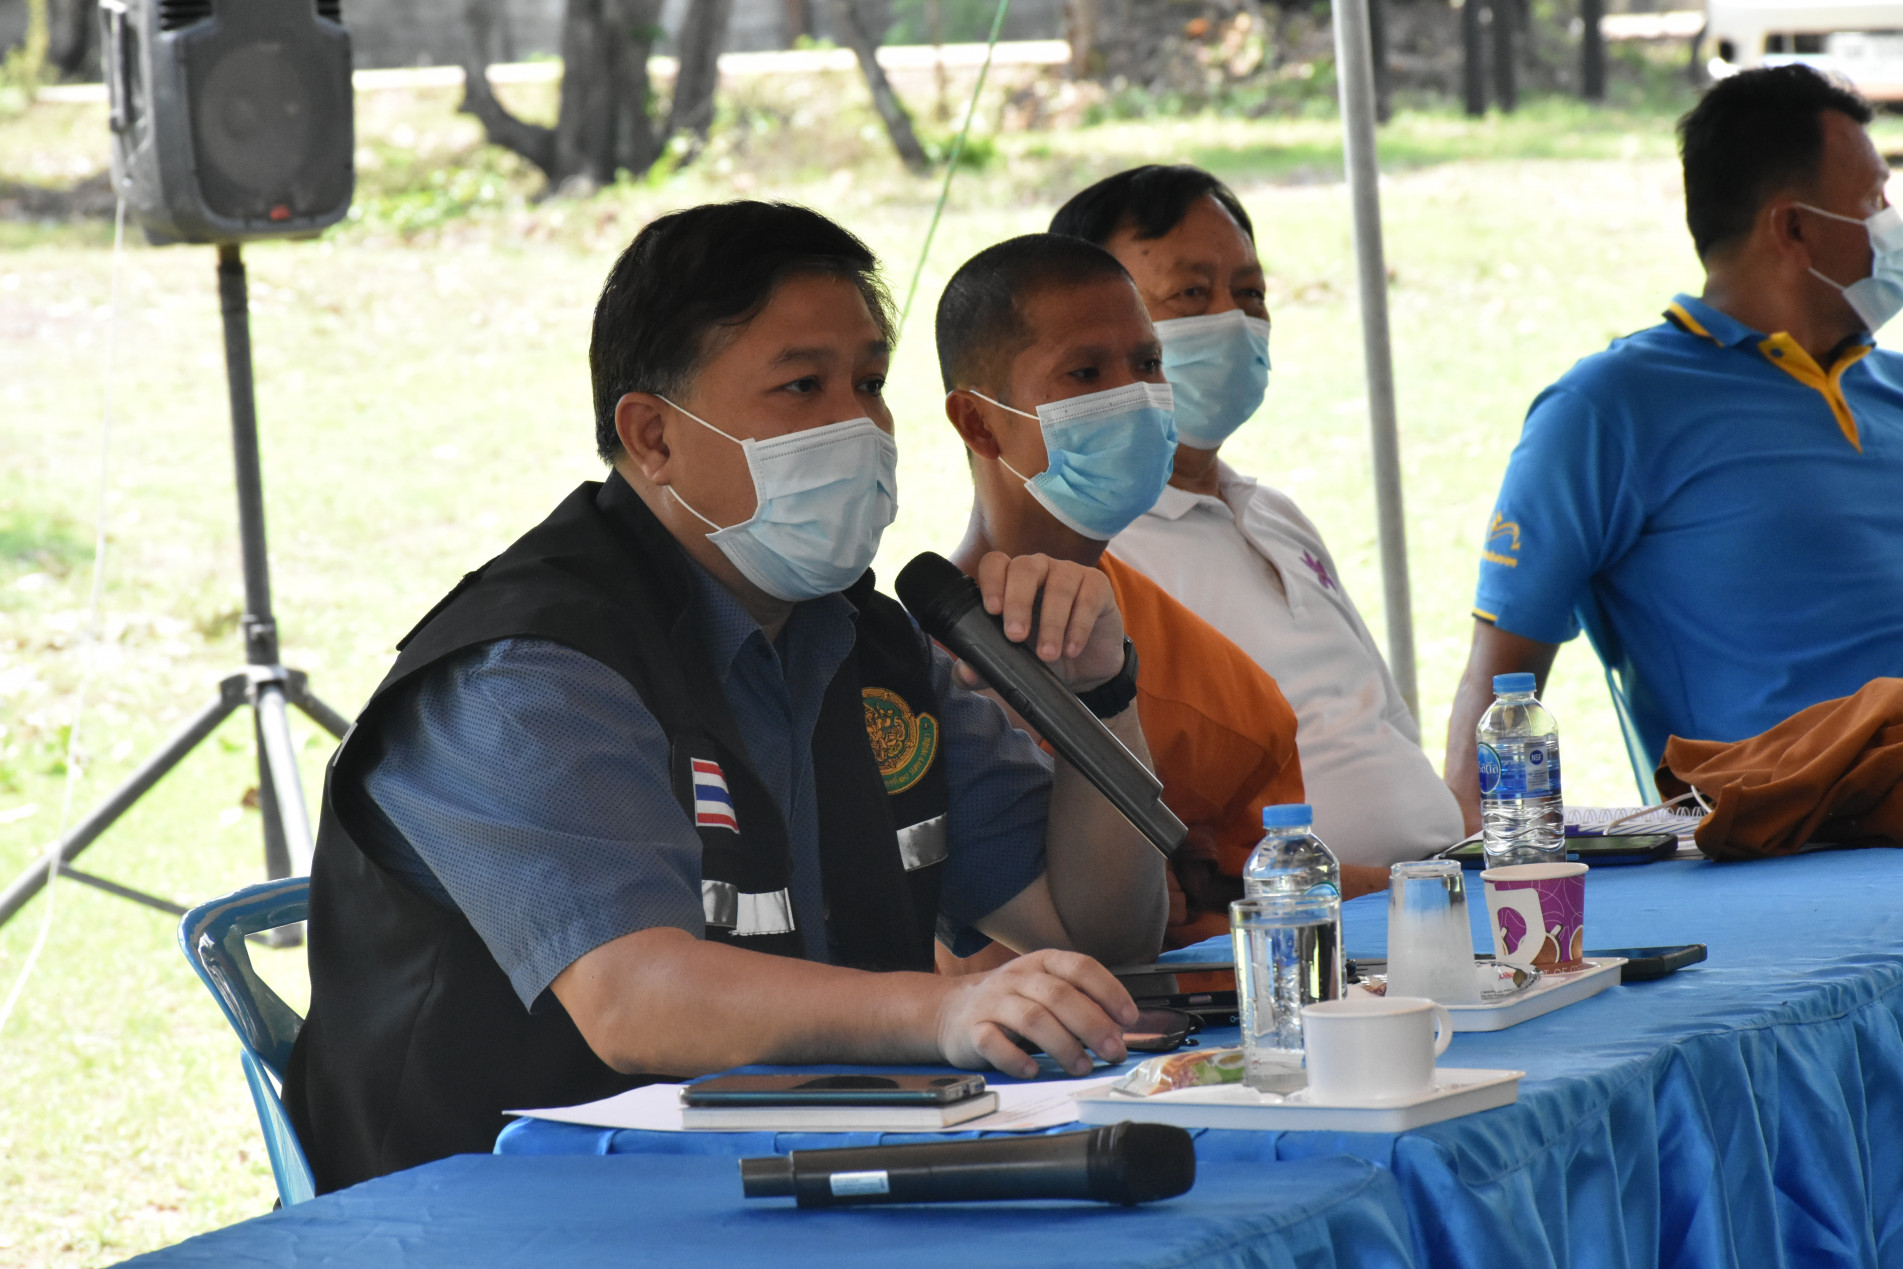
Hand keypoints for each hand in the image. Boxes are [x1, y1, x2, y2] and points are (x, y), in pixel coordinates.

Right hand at [934, 948, 1137, 1077]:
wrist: (949, 1010)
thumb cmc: (1010, 1003)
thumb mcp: (1044, 989)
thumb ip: (1078, 1002)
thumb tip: (1119, 1029)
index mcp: (1042, 963)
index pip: (1080, 967)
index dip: (1108, 991)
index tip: (1129, 1017)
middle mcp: (1017, 978)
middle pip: (1059, 995)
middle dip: (1092, 1024)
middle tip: (1113, 1050)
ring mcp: (993, 1002)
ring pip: (1031, 1018)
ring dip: (1062, 1045)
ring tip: (1082, 1066)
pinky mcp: (971, 1030)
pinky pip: (993, 1042)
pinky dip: (1015, 1058)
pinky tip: (1032, 1070)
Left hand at [959, 552, 1126, 691]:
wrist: (1087, 670)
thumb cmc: (1043, 656)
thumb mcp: (1014, 663)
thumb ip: (986, 666)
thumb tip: (965, 674)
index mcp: (1010, 580)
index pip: (995, 564)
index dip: (991, 581)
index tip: (991, 611)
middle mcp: (1039, 569)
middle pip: (1024, 568)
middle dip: (1017, 602)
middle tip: (1016, 637)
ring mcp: (1069, 573)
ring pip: (1059, 584)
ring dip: (1051, 622)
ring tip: (1048, 655)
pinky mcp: (1098, 586)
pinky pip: (1088, 597)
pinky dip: (1079, 625)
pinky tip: (1072, 649)